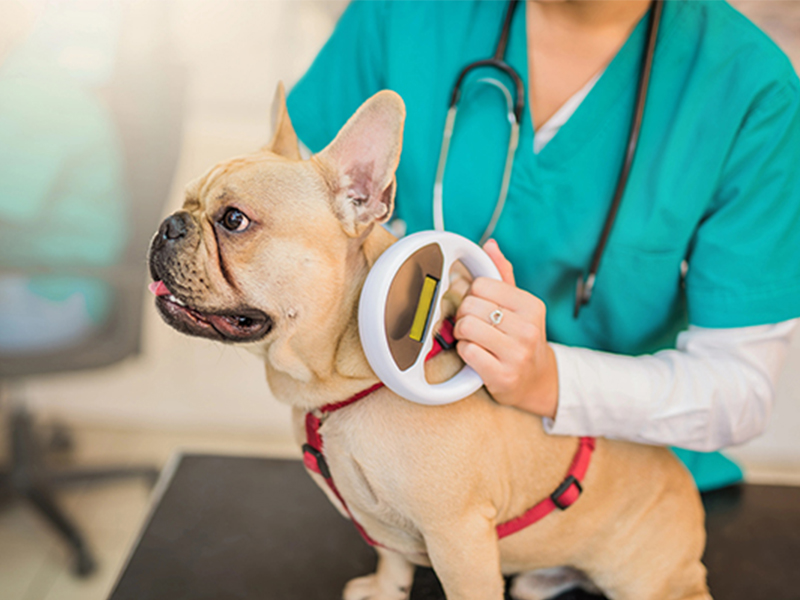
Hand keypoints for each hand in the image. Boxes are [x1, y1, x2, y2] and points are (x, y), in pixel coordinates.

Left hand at [453, 240, 558, 417]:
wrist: (537, 380)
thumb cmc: (521, 339)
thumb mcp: (519, 306)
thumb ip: (503, 275)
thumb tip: (490, 245)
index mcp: (532, 306)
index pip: (481, 285)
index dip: (473, 295)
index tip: (480, 306)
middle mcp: (528, 329)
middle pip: (470, 306)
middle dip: (464, 315)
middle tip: (472, 325)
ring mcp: (517, 354)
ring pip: (466, 328)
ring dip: (462, 335)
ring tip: (473, 339)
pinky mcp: (503, 375)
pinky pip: (466, 352)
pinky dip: (464, 353)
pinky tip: (476, 355)